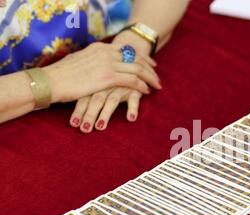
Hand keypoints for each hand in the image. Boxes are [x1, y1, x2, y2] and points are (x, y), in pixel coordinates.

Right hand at [43, 41, 159, 103]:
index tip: (151, 64)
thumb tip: (97, 65)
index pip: (128, 50)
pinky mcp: (107, 77)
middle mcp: (106, 52)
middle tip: (157, 76)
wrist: (50, 82)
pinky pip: (132, 81)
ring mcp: (107, 64)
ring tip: (156, 85)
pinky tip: (146, 91)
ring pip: (137, 69)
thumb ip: (92, 61)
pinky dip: (141, 86)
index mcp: (100, 47)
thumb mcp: (79, 62)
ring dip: (150, 78)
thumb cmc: (61, 75)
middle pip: (137, 58)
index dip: (142, 58)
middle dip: (150, 68)